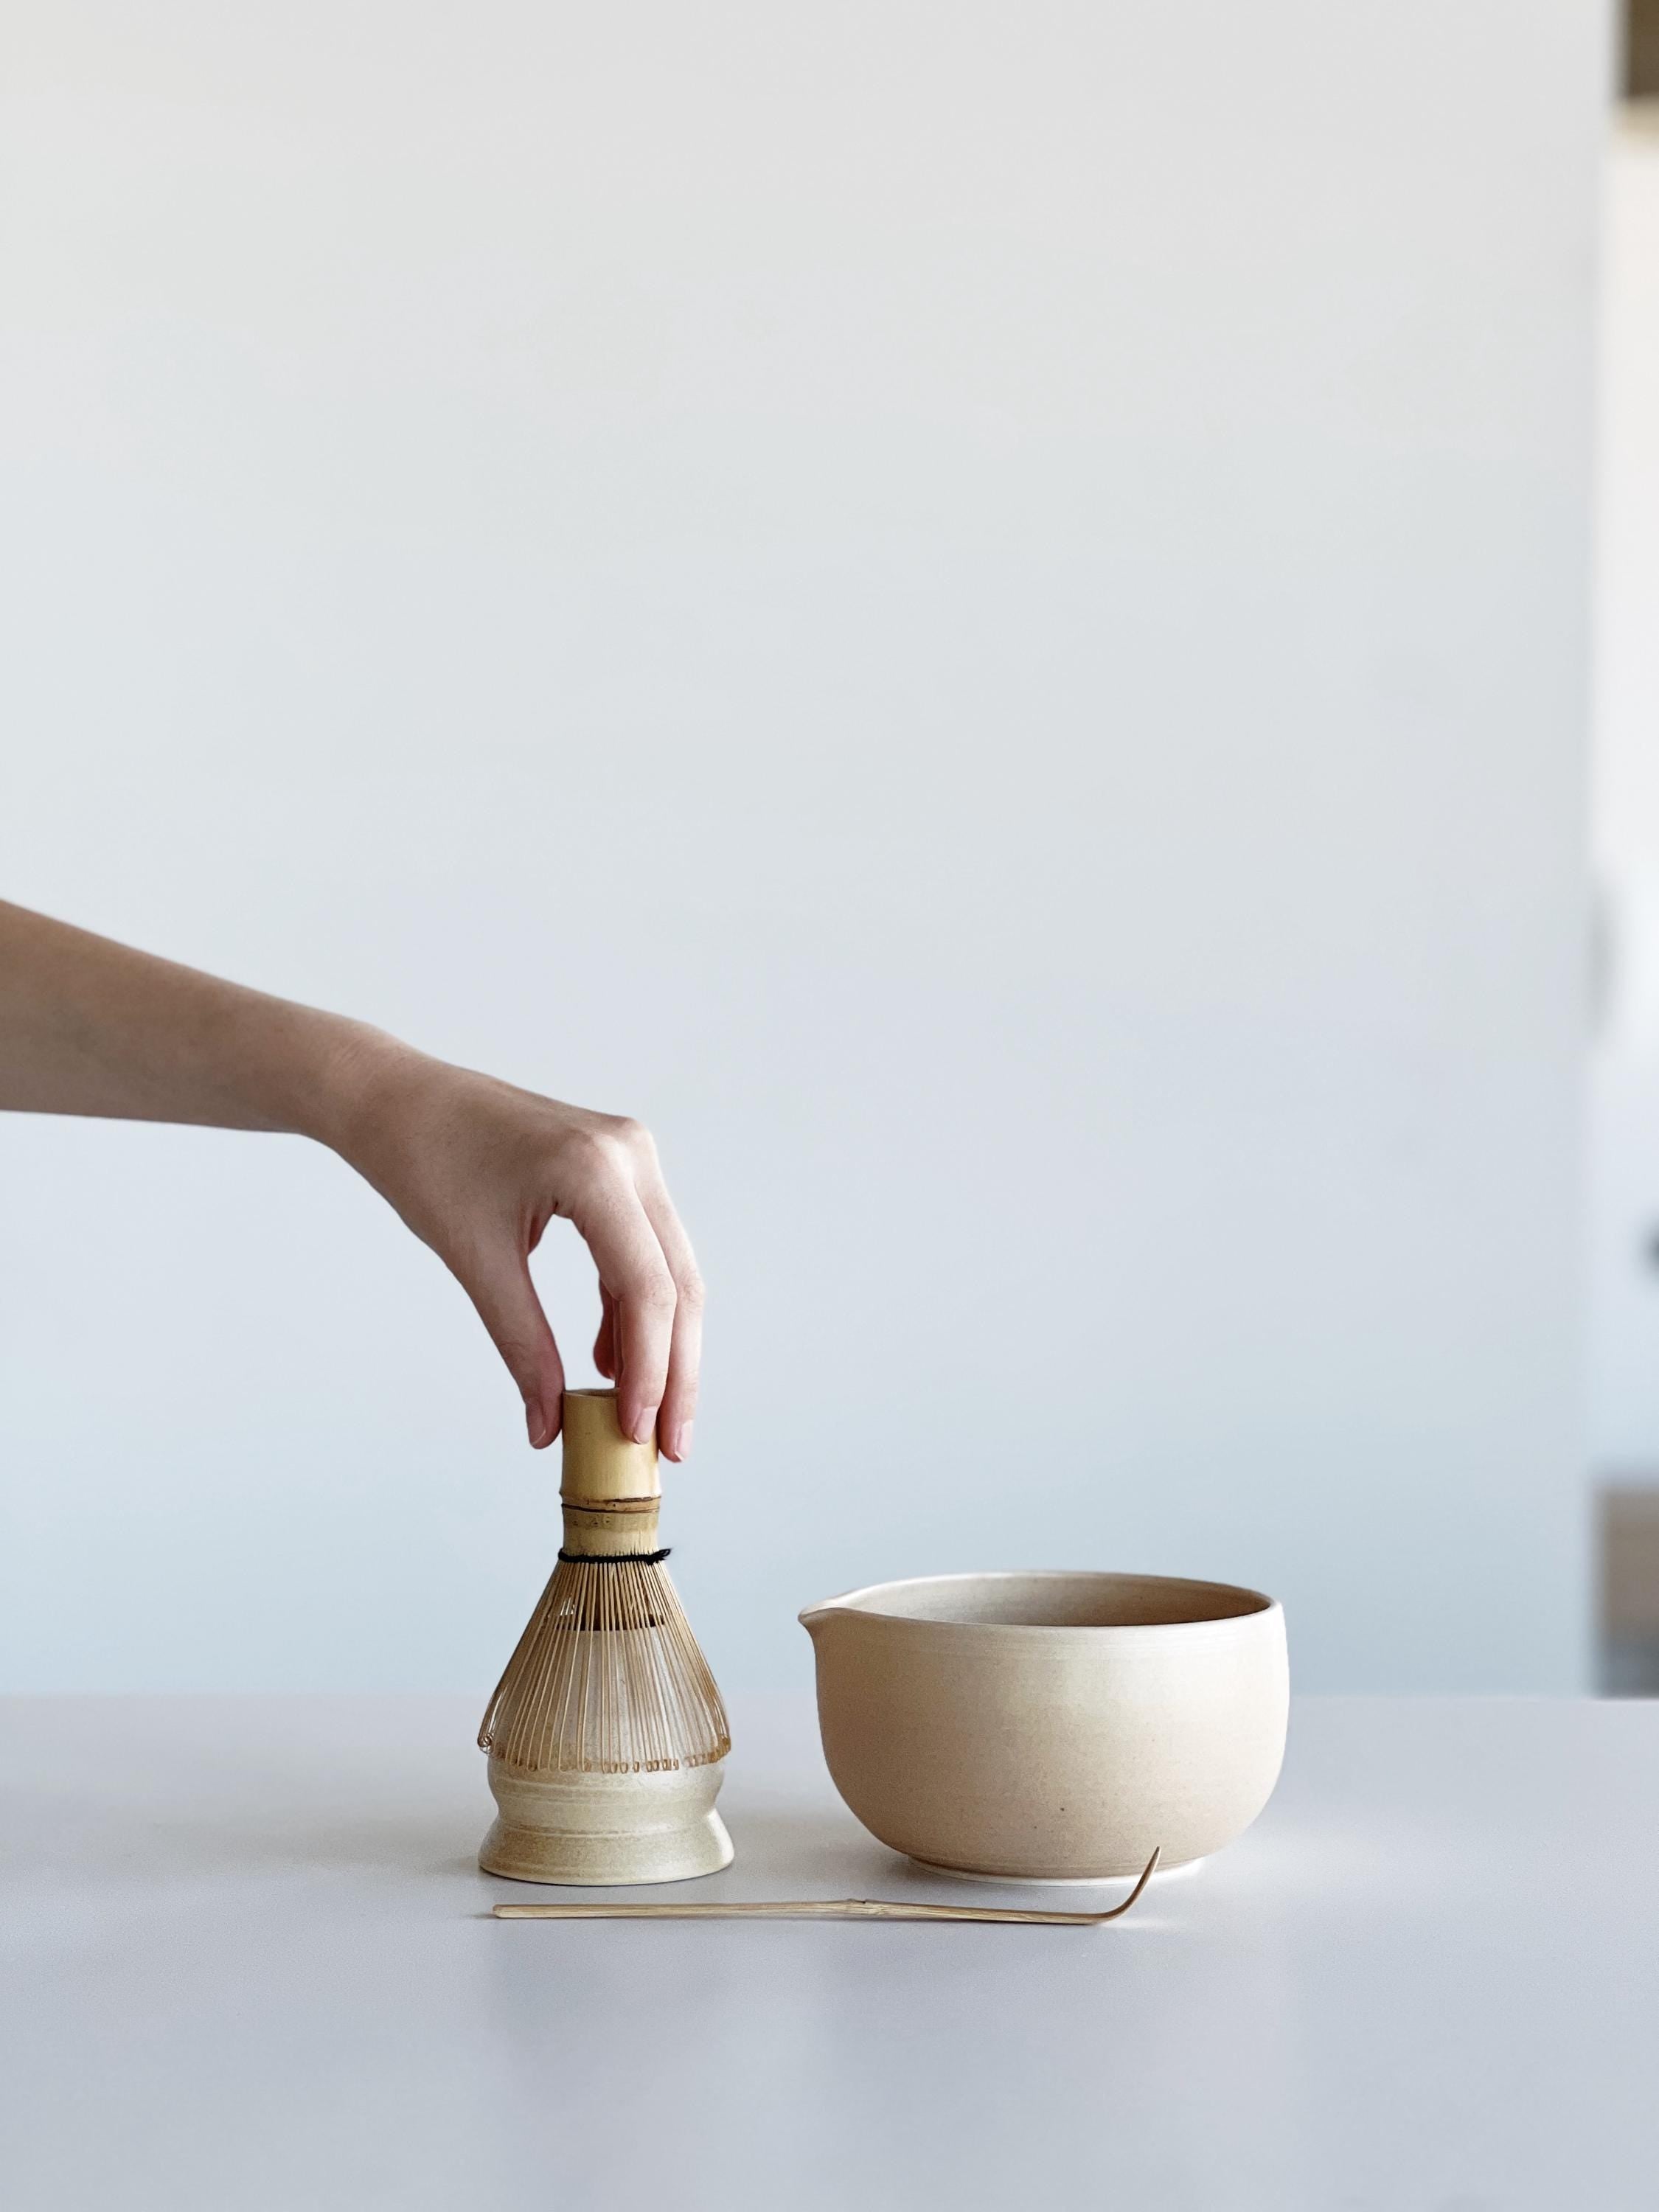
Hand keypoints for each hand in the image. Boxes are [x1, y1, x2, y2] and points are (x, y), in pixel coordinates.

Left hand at [330, 1041, 702, 1456]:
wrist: (397, 1098)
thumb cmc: (424, 1164)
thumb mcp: (475, 1261)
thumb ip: (522, 1344)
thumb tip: (548, 1427)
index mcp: (594, 1170)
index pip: (647, 1287)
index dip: (650, 1370)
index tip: (637, 1435)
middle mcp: (630, 1155)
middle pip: (677, 1282)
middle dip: (674, 1369)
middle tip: (669, 1445)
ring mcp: (631, 1156)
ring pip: (669, 1269)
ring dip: (660, 1343)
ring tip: (644, 1414)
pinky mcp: (620, 1166)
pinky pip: (643, 1248)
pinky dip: (632, 1306)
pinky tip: (608, 1359)